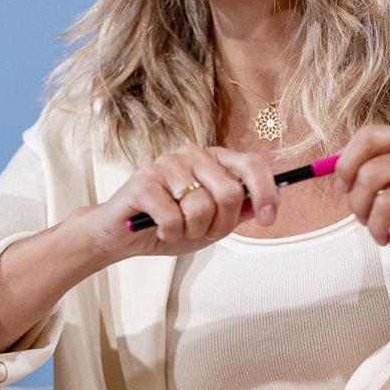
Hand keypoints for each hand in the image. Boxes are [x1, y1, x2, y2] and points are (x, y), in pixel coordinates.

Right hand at [86, 143, 280, 261]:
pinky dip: (170, 233)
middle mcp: (192, 154)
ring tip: (176, 228)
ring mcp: (167, 164)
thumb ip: (238, 211)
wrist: (120, 235)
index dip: (266, 192)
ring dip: (191, 231)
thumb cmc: (167, 224)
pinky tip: (158, 228)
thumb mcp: (212, 222)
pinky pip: (173, 218)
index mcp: (213, 159)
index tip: (269, 219)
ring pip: (200, 208)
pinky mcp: (144, 181)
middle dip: (219, 225)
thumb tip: (269, 203)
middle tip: (201, 231)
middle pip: (229, 192)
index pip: (251, 164)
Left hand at [334, 124, 389, 266]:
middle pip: (371, 175)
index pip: (367, 138)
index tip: (341, 188)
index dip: (345, 164)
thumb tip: (336, 176)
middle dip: (357, 206)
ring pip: (387, 204)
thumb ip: (383, 166)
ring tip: (381, 236)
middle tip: (363, 221)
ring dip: (376, 228)